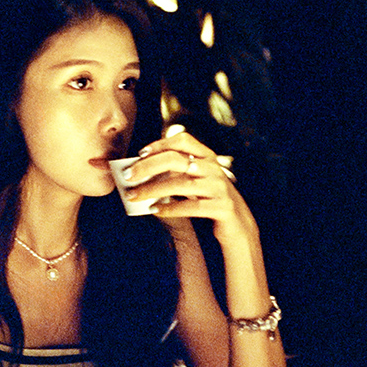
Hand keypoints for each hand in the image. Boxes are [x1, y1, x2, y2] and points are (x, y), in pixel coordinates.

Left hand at [121, 126, 254, 239]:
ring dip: (152, 189)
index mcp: (208, 157)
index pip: (183, 140)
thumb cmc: (209, 200)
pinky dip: (169, 208)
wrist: (239, 225)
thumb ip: (176, 173)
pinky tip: (154, 210)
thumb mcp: (196, 181)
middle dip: (148, 167)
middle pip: (176, 160)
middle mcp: (214, 169)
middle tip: (128, 176)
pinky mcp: (222, 207)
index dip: (161, 144)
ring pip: (180, 184)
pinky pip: (191, 206)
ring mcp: (219, 187)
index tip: (141, 153)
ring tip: (134, 195)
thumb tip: (140, 173)